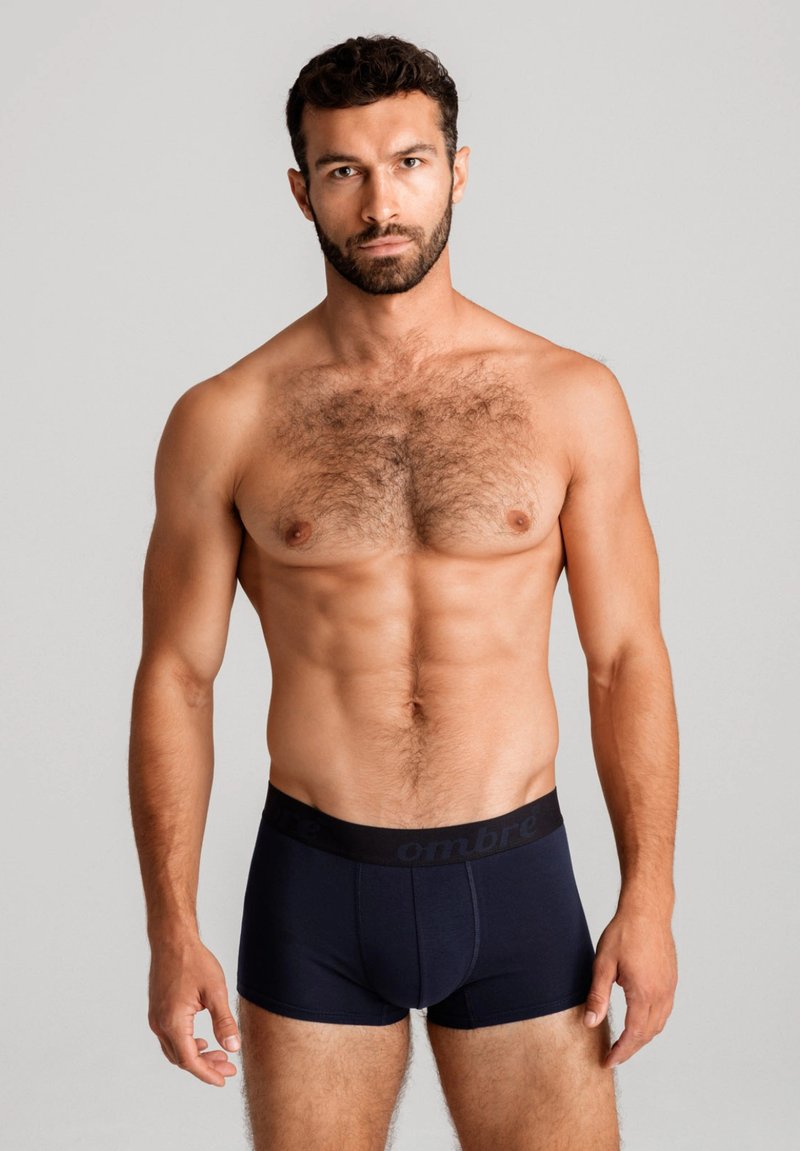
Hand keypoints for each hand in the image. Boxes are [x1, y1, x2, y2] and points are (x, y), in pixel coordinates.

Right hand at [148, 936, 240, 1085]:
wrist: (172, 940)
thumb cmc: (193, 961)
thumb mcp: (215, 991)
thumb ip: (224, 1022)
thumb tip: (232, 1048)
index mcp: (173, 1022)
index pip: (190, 1060)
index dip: (207, 1073)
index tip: (224, 1079)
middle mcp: (160, 1024)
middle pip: (182, 1058)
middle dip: (205, 1066)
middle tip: (227, 1067)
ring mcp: (156, 1018)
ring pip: (175, 1050)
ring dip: (196, 1056)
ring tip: (219, 1055)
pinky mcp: (157, 1011)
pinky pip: (170, 1038)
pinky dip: (187, 1045)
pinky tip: (203, 1041)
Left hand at [583, 909, 676, 1068]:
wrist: (647, 911)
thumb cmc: (625, 932)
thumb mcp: (603, 964)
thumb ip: (598, 996)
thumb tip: (590, 1023)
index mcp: (644, 994)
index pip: (634, 1035)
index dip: (621, 1052)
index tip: (608, 1061)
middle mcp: (661, 994)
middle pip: (648, 1034)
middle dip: (631, 1049)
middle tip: (613, 1055)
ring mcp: (669, 987)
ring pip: (659, 1024)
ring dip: (643, 1037)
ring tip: (625, 1042)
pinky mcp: (672, 980)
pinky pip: (665, 1011)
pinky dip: (652, 1023)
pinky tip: (640, 1020)